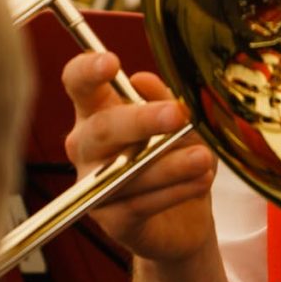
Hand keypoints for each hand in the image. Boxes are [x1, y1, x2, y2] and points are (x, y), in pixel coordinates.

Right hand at [60, 51, 218, 271]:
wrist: (185, 219)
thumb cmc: (175, 158)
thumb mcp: (180, 124)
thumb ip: (165, 101)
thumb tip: (143, 80)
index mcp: (97, 110)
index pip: (77, 83)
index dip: (87, 71)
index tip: (111, 62)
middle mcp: (86, 145)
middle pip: (102, 128)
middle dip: (140, 120)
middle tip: (177, 115)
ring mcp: (93, 184)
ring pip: (126, 171)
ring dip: (169, 164)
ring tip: (202, 158)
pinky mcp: (111, 219)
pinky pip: (140, 204)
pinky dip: (174, 191)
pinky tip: (200, 182)